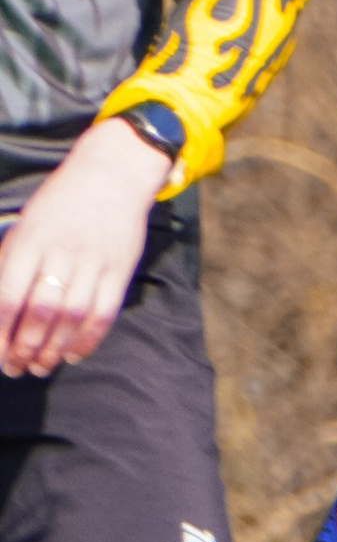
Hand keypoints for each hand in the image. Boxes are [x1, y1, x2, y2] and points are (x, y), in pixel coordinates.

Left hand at [0, 119, 168, 376]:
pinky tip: (72, 355)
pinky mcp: (119, 271)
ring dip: (53, 349)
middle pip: (41, 312)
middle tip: (15, 368)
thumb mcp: (28, 222)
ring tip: (40, 367)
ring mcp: (94, 262)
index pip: (10, 294)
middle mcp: (62, 251)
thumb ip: (13, 260)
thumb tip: (0, 304)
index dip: (1, 330)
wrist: (113, 173)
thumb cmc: (61, 201)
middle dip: (24, 347)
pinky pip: (102, 315)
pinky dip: (87, 341)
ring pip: (71, 318)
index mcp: (32, 238)